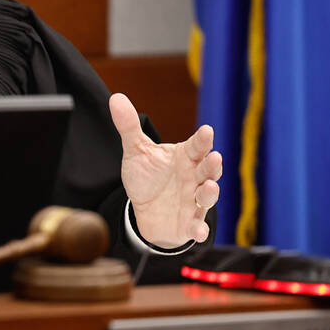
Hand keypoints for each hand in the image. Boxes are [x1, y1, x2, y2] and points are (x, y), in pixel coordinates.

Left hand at [109, 93, 221, 246]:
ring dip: (210, 192)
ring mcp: (194, 201)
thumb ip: (129, 127)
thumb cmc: (147, 176)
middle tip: (214, 157)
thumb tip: (115, 97)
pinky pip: (196, 226)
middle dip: (212, 165)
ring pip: (207, 196)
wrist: (145, 210)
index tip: (206, 131)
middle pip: (207, 170)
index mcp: (185, 157)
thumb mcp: (136, 151)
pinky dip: (199, 230)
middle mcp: (194, 178)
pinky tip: (198, 233)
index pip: (197, 146)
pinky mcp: (189, 223)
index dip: (202, 139)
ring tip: (208, 187)